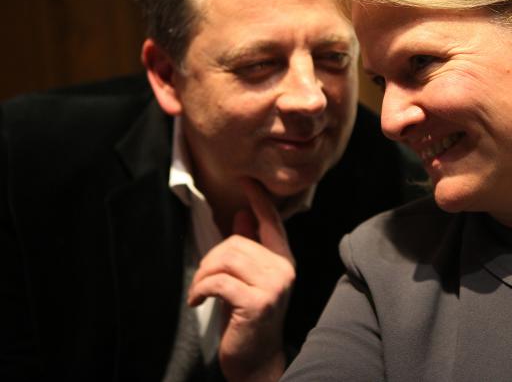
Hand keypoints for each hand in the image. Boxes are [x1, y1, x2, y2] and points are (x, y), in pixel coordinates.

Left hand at [188, 178, 295, 381]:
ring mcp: (274, 285)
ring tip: (199, 291)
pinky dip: (201, 289)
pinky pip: (219, 281)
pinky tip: (198, 300)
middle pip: (237, 242)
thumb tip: (241, 213)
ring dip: (203, 275)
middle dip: (210, 259)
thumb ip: (249, 247)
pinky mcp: (257, 302)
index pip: (272, 222)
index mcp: (284, 260)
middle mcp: (284, 269)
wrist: (256, 360)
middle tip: (201, 280)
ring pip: (226, 259)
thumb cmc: (249, 318)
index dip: (259, 200)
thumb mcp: (249, 279)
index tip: (246, 180)